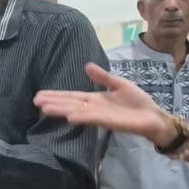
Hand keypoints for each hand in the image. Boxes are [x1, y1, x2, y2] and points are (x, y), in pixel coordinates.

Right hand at [34, 63, 175, 144]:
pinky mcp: (110, 122)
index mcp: (95, 99)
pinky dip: (81, 117)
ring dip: (61, 110)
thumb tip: (85, 66)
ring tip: (45, 109)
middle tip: (34, 101)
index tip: (40, 94)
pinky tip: (69, 116)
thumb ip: (103, 77)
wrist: (154, 117)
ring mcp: (100, 116)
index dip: (56, 95)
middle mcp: (93, 108)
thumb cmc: (137, 102)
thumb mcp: (119, 84)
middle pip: (70, 104)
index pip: (72, 96)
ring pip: (77, 112)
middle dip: (53, 103)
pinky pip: (93, 119)